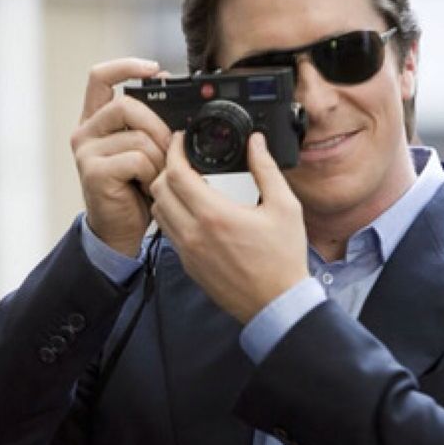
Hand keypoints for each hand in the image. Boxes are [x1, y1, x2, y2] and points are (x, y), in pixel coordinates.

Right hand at [71, 58, 171, 255]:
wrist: (120, 229)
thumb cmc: (135, 190)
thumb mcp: (146, 152)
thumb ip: (151, 126)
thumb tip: (174, 98)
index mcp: (97, 120)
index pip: (100, 77)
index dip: (126, 66)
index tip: (155, 69)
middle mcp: (86, 131)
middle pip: (127, 105)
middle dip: (158, 127)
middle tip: (168, 152)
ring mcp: (86, 151)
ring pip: (138, 135)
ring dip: (158, 158)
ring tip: (155, 177)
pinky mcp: (93, 170)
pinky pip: (136, 159)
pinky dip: (151, 173)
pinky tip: (147, 187)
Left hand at [150, 132, 309, 323]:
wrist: (277, 303)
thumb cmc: (283, 259)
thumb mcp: (285, 207)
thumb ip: (266, 170)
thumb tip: (256, 143)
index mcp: (215, 215)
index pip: (176, 173)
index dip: (174, 150)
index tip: (180, 140)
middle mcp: (194, 234)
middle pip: (159, 189)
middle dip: (167, 168)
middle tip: (183, 160)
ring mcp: (188, 253)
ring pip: (159, 212)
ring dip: (166, 192)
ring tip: (186, 184)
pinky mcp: (189, 266)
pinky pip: (169, 233)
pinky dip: (172, 215)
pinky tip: (193, 212)